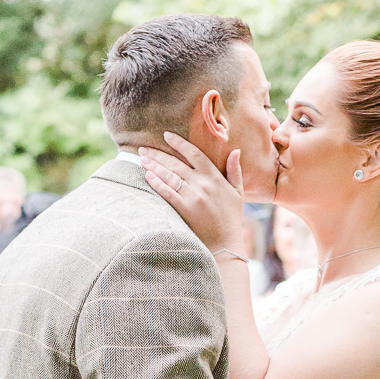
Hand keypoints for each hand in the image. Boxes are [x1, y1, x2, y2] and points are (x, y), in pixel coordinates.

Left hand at [140, 132, 245, 253]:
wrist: (225, 243)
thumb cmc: (231, 218)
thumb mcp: (238, 192)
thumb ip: (235, 171)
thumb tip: (235, 150)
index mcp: (215, 177)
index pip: (194, 153)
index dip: (179, 143)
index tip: (166, 135)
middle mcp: (203, 184)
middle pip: (176, 163)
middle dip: (158, 154)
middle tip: (143, 148)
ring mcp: (193, 196)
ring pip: (169, 176)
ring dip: (153, 166)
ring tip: (141, 159)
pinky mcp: (185, 209)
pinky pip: (167, 192)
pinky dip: (156, 183)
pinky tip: (147, 176)